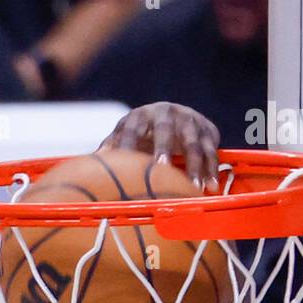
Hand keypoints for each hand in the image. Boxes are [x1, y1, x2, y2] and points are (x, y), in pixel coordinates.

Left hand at [100, 102, 219, 188]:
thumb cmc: (141, 135)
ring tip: (194, 187)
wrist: (173, 116)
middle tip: (161, 167)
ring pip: (192, 142)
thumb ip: (111, 147)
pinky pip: (211, 151)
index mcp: (140, 116)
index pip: (132, 127)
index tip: (124, 161)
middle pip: (166, 130)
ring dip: (194, 165)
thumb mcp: (125, 136)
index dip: (128, 143)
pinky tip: (211, 188)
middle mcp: (166, 113)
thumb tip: (90, 163)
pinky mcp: (207, 129)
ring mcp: (189, 120)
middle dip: (164, 148)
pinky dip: (212, 170)